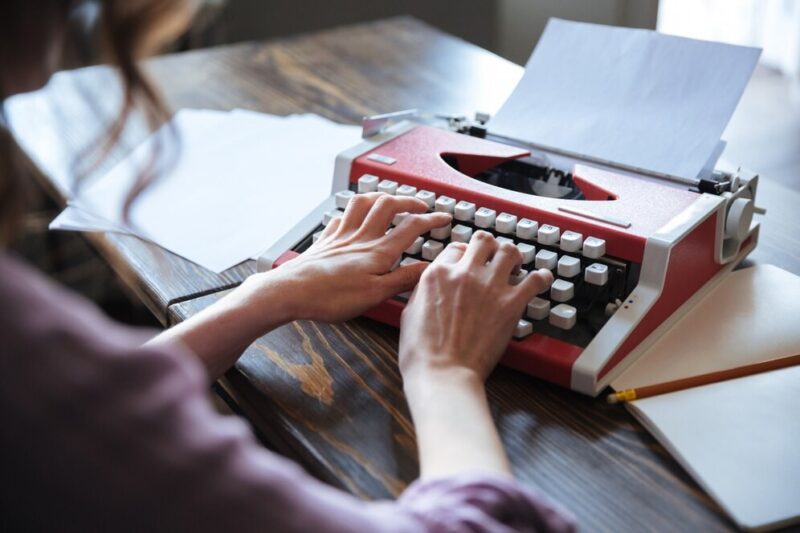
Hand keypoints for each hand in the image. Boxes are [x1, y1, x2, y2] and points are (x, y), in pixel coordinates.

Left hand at [264, 192, 450, 322]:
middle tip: (420, 205)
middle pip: (387, 205)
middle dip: (408, 201)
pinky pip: (340, 217)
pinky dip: (351, 212)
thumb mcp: (376, 295)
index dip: (431, 219)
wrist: (291, 291)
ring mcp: (341, 235)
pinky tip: (352, 216)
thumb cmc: (331, 297)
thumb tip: (428, 268)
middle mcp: (361, 237)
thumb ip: (404, 279)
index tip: (444, 217)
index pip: (411, 227)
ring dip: (379, 196)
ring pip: (362, 203)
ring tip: (389, 199)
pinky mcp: (325, 240)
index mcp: (378, 251)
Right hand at [398, 231, 553, 383]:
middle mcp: (464, 274)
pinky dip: (541, 277)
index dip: (466, 253)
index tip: (471, 261)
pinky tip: (542, 279)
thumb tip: (432, 285)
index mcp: (438, 275)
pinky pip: (534, 280)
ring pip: (509, 251)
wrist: (443, 373)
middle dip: (490, 247)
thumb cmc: (423, 353)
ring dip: (514, 257)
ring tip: (517, 265)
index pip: (457, 248)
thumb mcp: (410, 312)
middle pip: (484, 241)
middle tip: (494, 257)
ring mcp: (489, 287)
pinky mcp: (510, 304)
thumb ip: (424, 291)